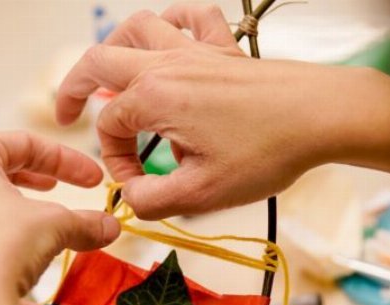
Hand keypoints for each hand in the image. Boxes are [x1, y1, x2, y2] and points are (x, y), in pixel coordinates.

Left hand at [0, 131, 119, 304]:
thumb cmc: (4, 247)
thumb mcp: (56, 226)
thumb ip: (84, 222)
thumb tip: (109, 227)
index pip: (23, 144)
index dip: (65, 159)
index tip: (93, 178)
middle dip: (29, 178)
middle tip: (55, 187)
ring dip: (2, 212)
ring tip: (29, 226)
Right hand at [57, 4, 389, 218]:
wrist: (322, 116)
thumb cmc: (268, 151)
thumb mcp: (202, 192)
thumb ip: (153, 200)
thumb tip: (131, 199)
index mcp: (154, 96)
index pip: (110, 128)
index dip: (116, 162)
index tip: (139, 186)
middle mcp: (167, 64)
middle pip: (100, 61)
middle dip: (75, 87)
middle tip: (66, 111)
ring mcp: (196, 51)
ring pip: (137, 28)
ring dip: (113, 49)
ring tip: (106, 74)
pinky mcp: (224, 49)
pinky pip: (190, 17)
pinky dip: (171, 21)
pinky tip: (168, 34)